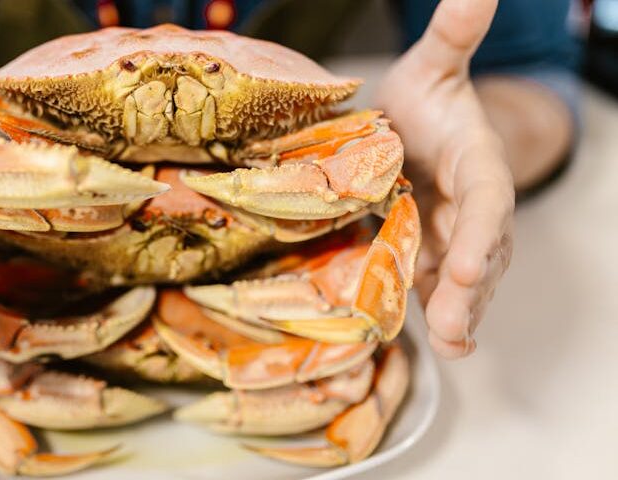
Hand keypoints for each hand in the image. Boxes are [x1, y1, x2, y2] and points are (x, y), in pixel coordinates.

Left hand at [376, 0, 513, 358]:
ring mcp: (454, 237)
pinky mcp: (431, 256)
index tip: (472, 263)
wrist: (419, 133)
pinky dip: (436, 315)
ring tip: (450, 346)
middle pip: (481, 252)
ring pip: (463, 281)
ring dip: (457, 314)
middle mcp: (473, 208)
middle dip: (472, 289)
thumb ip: (453, 36)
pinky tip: (437, 345)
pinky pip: (437, 289)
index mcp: (477, 162)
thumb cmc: (425, 102)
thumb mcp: (433, 67)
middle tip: (456, 325)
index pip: (487, 199)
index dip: (481, 232)